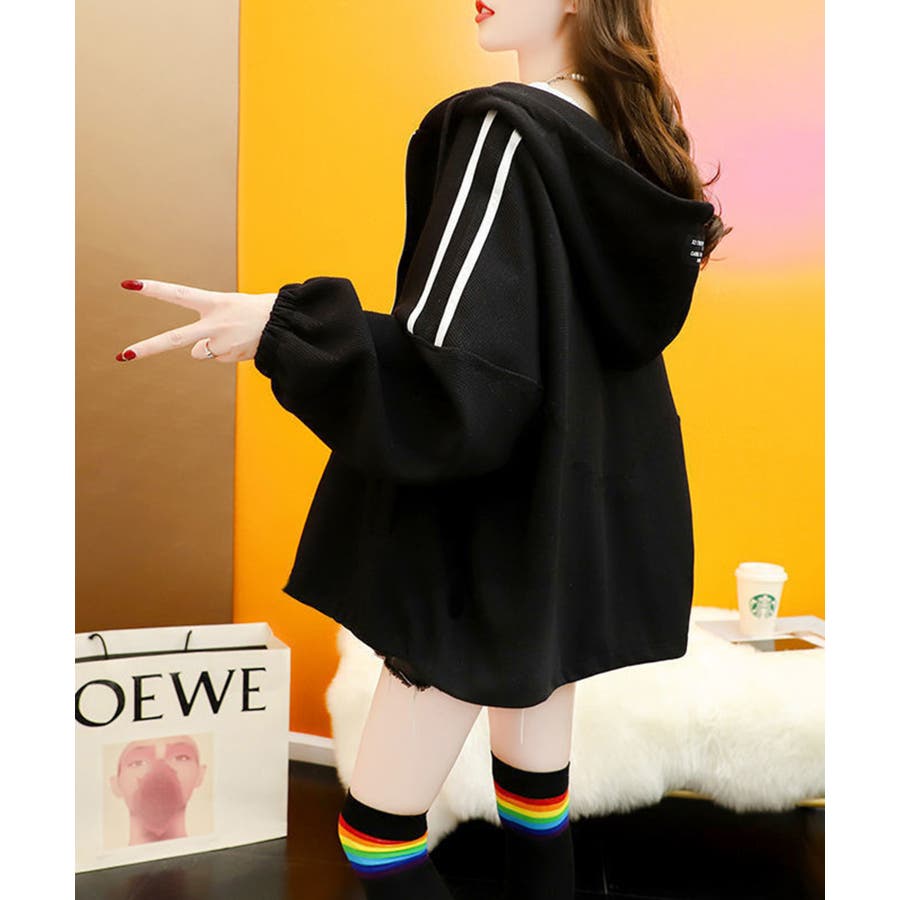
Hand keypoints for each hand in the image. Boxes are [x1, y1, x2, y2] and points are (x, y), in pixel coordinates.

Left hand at [114, 279, 278, 362]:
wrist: (285, 324)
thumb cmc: (255, 312)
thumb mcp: (229, 309)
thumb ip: (207, 327)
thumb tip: (194, 352)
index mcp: (214, 302)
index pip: (178, 293)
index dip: (153, 289)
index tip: (128, 284)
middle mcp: (214, 323)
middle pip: (174, 338)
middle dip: (147, 348)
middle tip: (123, 356)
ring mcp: (221, 342)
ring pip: (202, 352)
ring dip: (215, 347)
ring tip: (237, 336)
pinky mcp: (229, 356)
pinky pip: (218, 358)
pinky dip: (228, 353)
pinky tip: (243, 344)